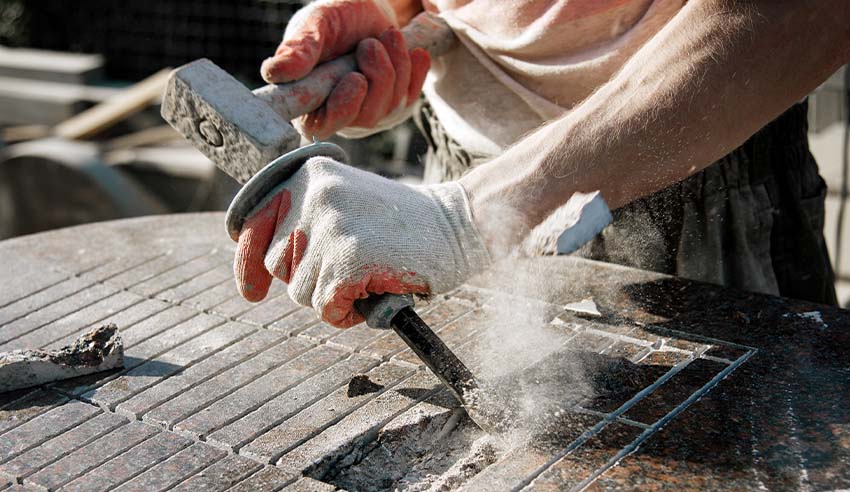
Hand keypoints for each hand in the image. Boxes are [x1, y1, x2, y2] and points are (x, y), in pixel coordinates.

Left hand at [233, 157, 490, 327]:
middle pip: (278, 264)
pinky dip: (348, 313)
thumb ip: (307, 222)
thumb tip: (256, 273)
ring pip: (301, 291)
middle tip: (353, 271)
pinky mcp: (349, 259)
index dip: (249, 262)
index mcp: (309, 175)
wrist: (462, 224)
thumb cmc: (406, 225)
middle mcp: (313, 194)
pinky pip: (326, 307)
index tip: (252, 292)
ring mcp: (330, 226)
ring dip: (332, 297)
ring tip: (371, 277)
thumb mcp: (348, 204)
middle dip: (309, 279)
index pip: (253, 223)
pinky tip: (375, 294)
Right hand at [261, 0, 430, 138]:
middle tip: (370, 44)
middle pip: (365, 117)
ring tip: (385, 37)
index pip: (320, 126)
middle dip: (378, 76)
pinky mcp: (395, 107)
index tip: (356, 79)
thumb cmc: (337, 18)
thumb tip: (275, 72)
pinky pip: (412, 97)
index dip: (342, 108)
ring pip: (392, 106)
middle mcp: (339, 115)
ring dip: (395, 64)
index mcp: (309, 101)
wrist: (370, 11)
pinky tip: (411, 51)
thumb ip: (299, 48)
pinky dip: (414, 69)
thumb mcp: (318, 24)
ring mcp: (370, 114)